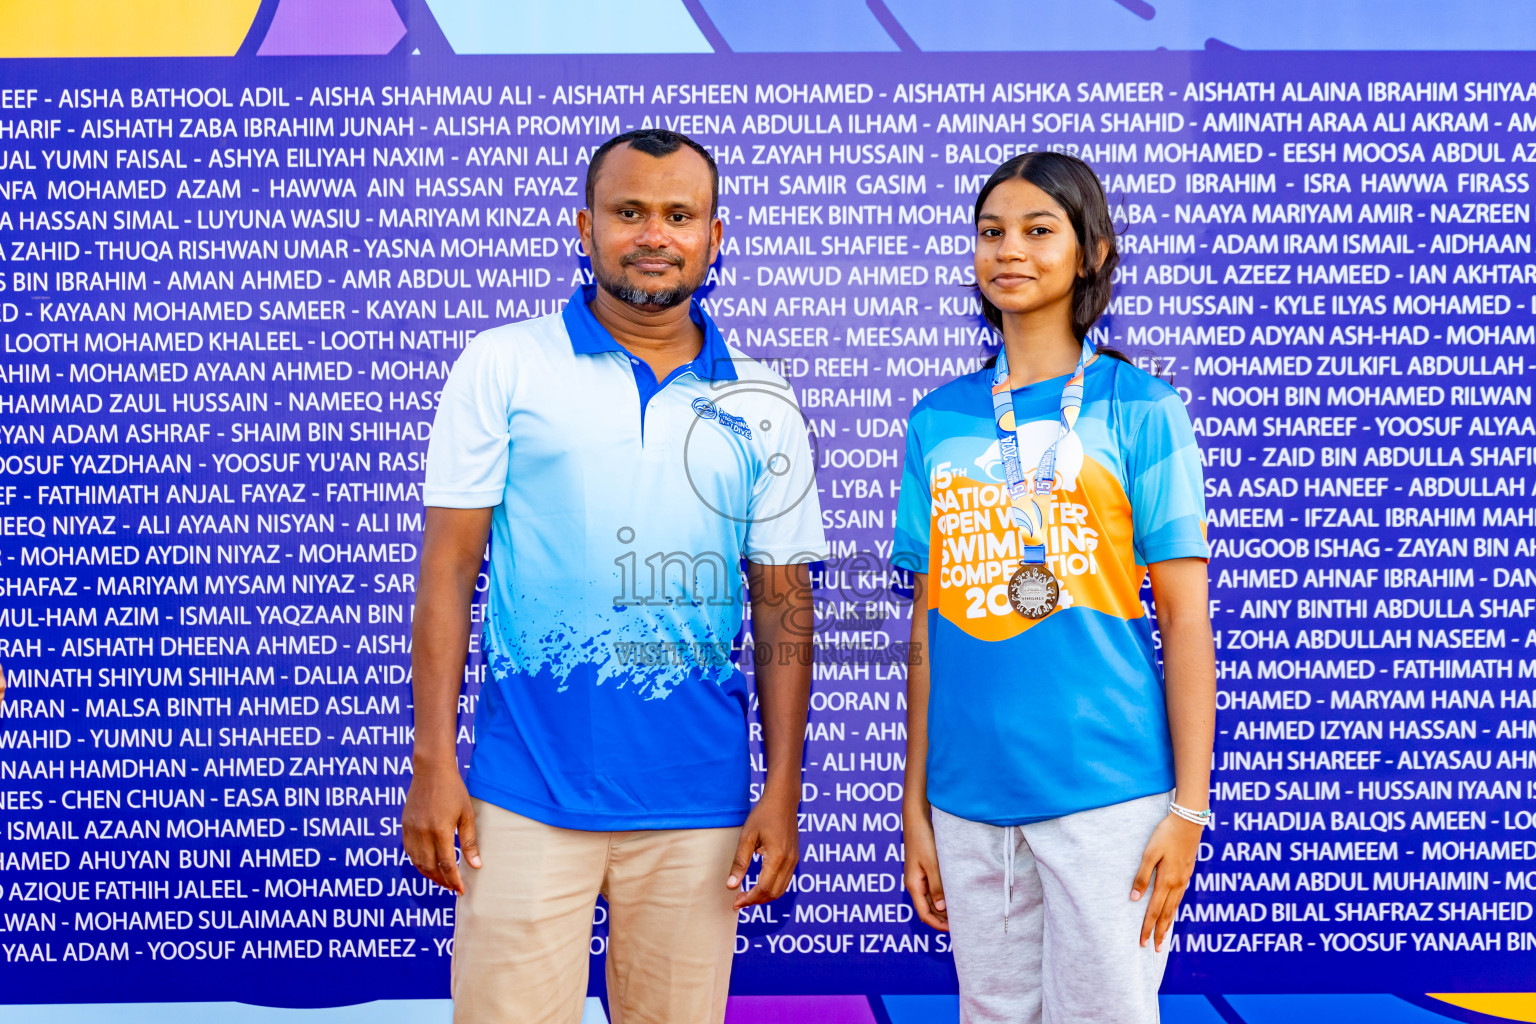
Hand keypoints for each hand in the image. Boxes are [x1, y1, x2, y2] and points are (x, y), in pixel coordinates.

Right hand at [401, 762, 479, 894]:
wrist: (431, 771)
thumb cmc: (453, 791)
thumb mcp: (466, 815)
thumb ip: (469, 842)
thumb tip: (476, 865)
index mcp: (440, 831)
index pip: (447, 864)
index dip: (454, 880)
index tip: (461, 890)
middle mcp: (422, 833)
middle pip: (430, 867)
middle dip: (442, 881)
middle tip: (452, 887)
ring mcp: (411, 830)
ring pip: (417, 862)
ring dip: (429, 874)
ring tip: (442, 880)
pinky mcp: (405, 826)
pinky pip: (409, 852)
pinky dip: (418, 862)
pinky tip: (428, 864)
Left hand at [726, 785, 797, 908]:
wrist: (783, 800)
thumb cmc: (763, 815)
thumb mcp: (747, 837)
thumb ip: (740, 862)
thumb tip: (731, 885)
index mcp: (777, 857)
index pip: (764, 888)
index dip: (749, 899)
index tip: (735, 902)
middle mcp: (789, 862)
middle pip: (774, 893)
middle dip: (756, 901)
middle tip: (739, 900)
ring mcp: (794, 861)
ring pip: (781, 889)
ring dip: (764, 896)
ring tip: (747, 895)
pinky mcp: (794, 858)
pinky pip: (785, 881)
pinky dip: (772, 888)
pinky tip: (759, 885)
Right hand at [903, 803, 947, 930]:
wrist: (916, 819)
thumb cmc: (923, 839)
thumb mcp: (932, 864)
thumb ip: (937, 886)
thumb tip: (942, 908)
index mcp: (913, 885)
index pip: (924, 914)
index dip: (938, 924)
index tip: (954, 930)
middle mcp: (914, 883)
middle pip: (927, 909)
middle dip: (941, 918)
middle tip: (961, 923)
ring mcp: (918, 877)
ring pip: (930, 899)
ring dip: (942, 907)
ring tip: (959, 911)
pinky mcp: (924, 869)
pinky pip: (932, 889)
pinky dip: (942, 895)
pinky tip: (953, 894)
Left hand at [1131, 812, 1201, 951]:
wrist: (1189, 822)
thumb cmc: (1166, 834)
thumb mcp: (1149, 853)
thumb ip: (1142, 875)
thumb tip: (1134, 897)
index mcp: (1166, 881)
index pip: (1154, 910)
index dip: (1147, 927)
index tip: (1142, 942)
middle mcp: (1177, 884)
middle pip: (1167, 914)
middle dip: (1159, 932)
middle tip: (1154, 949)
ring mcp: (1184, 880)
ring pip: (1175, 908)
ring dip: (1168, 924)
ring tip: (1163, 937)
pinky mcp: (1187, 874)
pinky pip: (1180, 899)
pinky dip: (1175, 911)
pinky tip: (1172, 913)